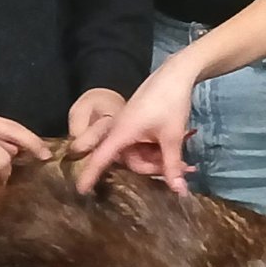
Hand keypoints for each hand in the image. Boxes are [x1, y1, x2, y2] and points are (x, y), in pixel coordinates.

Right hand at [75, 60, 198, 192]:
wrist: (175, 74)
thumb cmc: (170, 102)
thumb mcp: (172, 136)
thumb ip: (172, 165)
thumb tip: (179, 192)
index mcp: (121, 132)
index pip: (101, 158)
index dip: (90, 175)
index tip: (80, 191)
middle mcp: (120, 130)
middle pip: (130, 161)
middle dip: (154, 168)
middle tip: (184, 169)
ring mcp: (128, 127)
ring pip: (139, 155)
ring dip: (159, 160)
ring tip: (186, 164)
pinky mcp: (137, 125)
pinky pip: (142, 146)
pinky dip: (158, 151)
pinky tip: (178, 155)